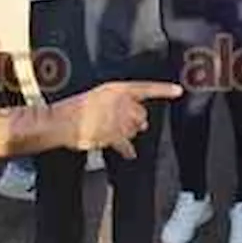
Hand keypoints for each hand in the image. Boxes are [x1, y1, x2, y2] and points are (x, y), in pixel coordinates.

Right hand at [54, 81, 182, 158]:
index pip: (146, 88)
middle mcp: (123, 103)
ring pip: (135, 130)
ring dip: (128, 133)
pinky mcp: (115, 136)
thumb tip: (126, 115)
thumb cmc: (75, 108)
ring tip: (112, 132)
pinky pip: (128, 146)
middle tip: (122, 123)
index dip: (164, 90)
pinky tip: (129, 154)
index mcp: (118, 88)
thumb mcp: (97, 95)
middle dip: (136, 121)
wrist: (63, 121)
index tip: (178, 91)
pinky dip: (128, 151)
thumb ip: (116, 101)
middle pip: (142, 115)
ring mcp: (120, 120)